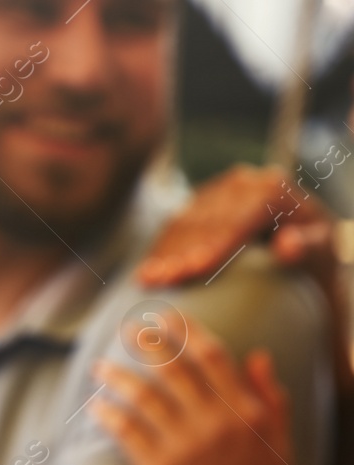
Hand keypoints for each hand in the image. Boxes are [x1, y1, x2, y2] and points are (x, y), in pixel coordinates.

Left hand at [90, 323, 301, 464]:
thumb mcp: (280, 444)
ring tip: (100, 366)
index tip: (168, 314)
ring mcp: (186, 447)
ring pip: (144, 396)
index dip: (187, 330)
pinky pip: (126, 432)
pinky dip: (107, 413)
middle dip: (147, 342)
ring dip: (118, 376)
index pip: (213, 357)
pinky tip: (94, 404)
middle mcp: (216, 424)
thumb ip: (271, 398)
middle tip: (127, 327)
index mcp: (247, 413)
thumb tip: (257, 355)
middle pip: (174, 369)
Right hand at [137, 164, 346, 379]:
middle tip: (156, 282)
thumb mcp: (322, 252)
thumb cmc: (314, 253)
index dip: (212, 246)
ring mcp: (219, 190)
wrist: (302, 242)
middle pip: (204, 222)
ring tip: (144, 280)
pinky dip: (160, 250)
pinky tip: (146, 272)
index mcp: (273, 189)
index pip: (237, 220)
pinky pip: (176, 225)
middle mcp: (244, 182)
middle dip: (178, 254)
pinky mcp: (201, 202)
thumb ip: (307, 248)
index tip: (191, 272)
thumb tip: (286, 245)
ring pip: (184, 222)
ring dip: (162, 254)